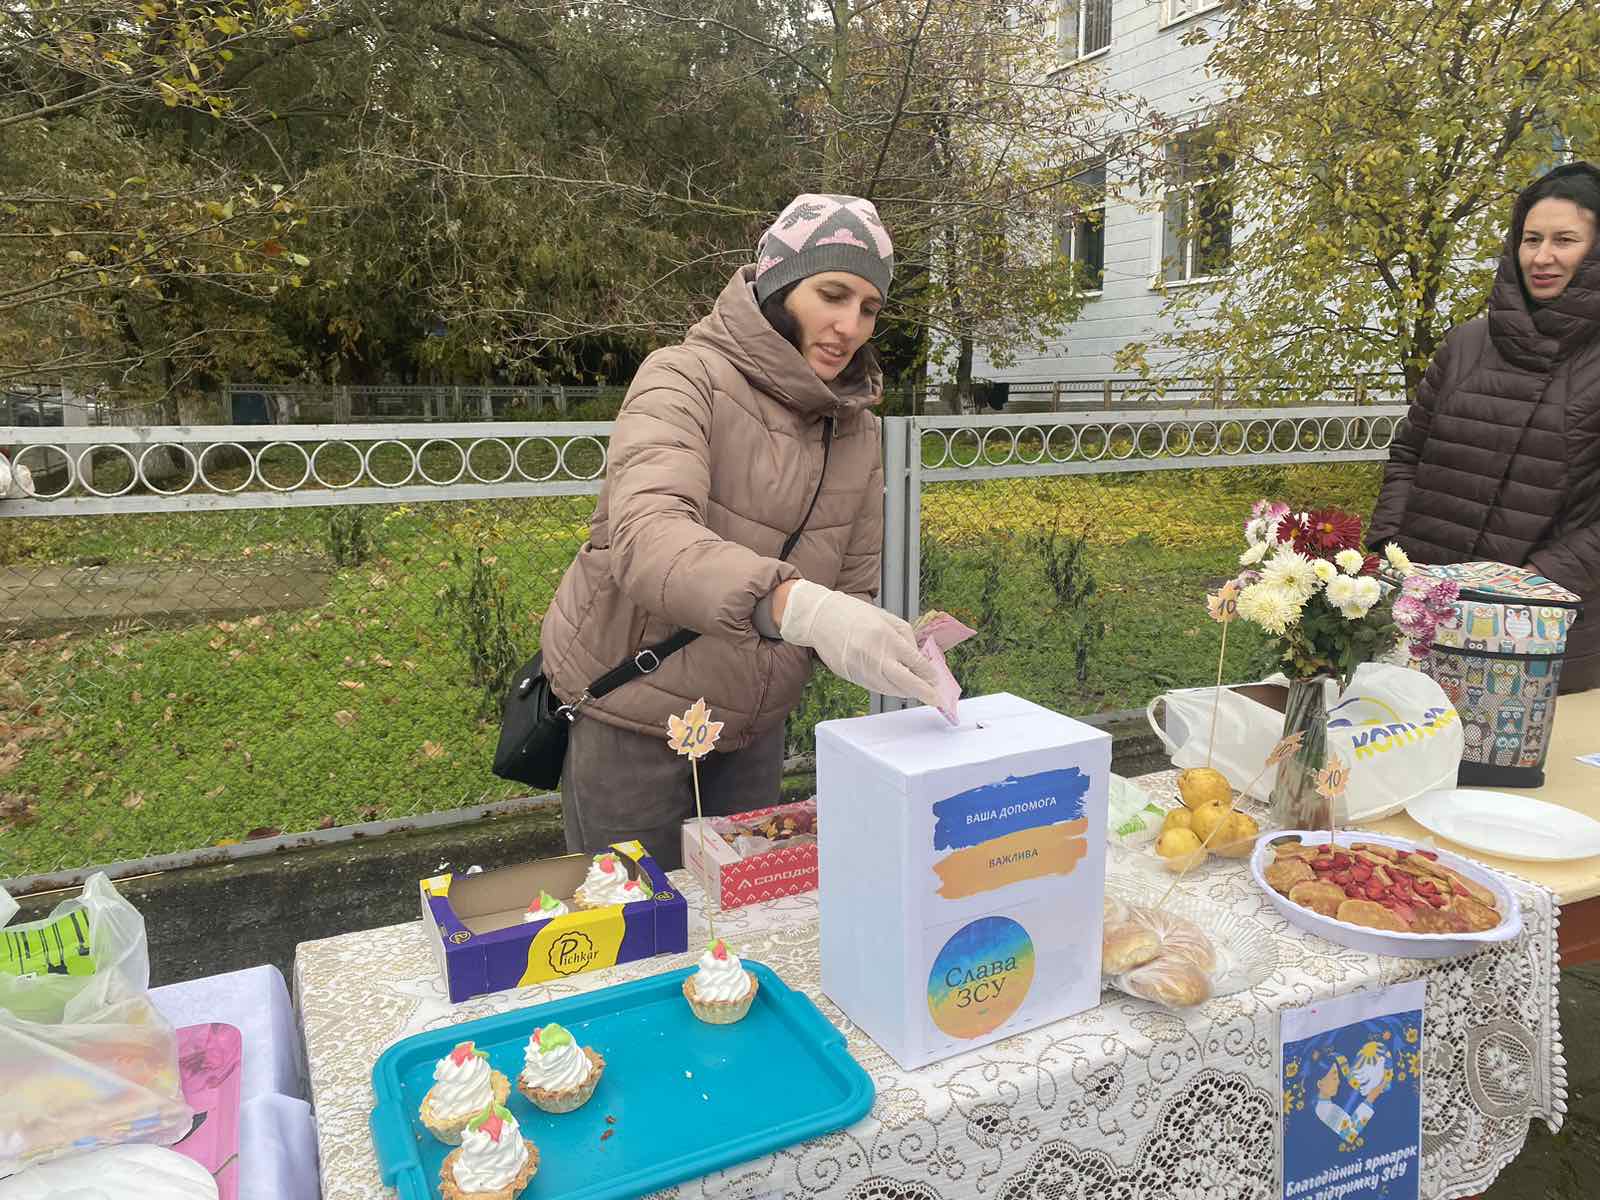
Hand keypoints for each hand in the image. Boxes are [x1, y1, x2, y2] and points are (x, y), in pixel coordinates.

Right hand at [777, 580, 941, 707]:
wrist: (820, 618)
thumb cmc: (853, 613)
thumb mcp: (886, 617)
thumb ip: (905, 637)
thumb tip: (918, 658)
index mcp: (887, 638)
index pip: (915, 663)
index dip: (928, 674)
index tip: (936, 680)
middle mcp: (875, 656)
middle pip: (906, 683)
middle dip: (924, 693)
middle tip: (935, 699)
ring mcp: (861, 669)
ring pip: (890, 689)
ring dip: (906, 692)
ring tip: (916, 690)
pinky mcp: (851, 676)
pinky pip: (875, 687)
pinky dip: (889, 688)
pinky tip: (896, 686)